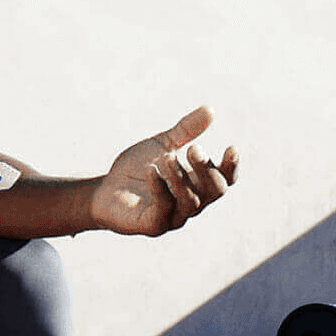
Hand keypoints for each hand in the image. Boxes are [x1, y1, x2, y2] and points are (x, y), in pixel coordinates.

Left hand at [92, 107, 238, 236]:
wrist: (104, 190)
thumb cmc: (138, 169)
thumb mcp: (162, 145)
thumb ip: (185, 131)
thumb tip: (209, 110)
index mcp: (198, 184)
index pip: (225, 179)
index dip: (231, 166)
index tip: (231, 148)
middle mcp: (192, 203)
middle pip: (215, 191)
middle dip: (207, 169)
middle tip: (193, 149)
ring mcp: (175, 216)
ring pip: (191, 202)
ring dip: (181, 178)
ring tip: (167, 158)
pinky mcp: (153, 224)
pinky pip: (163, 208)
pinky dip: (159, 188)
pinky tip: (150, 170)